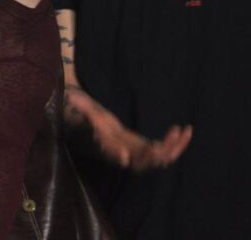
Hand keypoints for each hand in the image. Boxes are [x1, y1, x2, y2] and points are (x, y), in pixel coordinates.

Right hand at [65, 86, 192, 170]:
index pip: (111, 151)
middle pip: (142, 161)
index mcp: (109, 145)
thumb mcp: (89, 114)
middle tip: (163, 142)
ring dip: (172, 148)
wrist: (104, 133)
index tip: (124, 158)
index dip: (116, 155)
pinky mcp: (152, 150)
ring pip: (159, 158)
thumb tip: (71, 98)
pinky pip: (168, 151)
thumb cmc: (96, 123)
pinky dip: (178, 143)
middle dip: (154, 154)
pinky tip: (186, 130)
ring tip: (182, 131)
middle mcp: (126, 154)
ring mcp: (141, 154)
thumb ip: (84, 108)